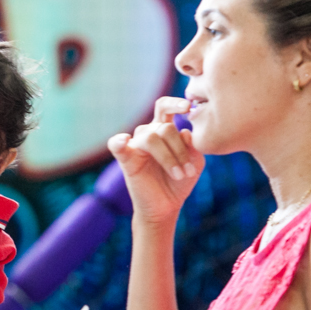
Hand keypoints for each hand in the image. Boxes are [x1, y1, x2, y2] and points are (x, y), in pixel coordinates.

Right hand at [107, 97, 204, 225]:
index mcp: (164, 130)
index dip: (175, 103)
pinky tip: (124, 141)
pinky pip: (116, 145)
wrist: (166, 206)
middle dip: (180, 149)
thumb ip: (192, 146)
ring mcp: (135, 146)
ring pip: (151, 137)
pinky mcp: (126, 160)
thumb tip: (185, 131)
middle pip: (164, 127)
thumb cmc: (180, 181)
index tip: (188, 107)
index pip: (165, 107)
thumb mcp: (194, 162)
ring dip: (169, 157)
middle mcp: (148, 134)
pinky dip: (118, 141)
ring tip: (179, 175)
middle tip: (189, 171)